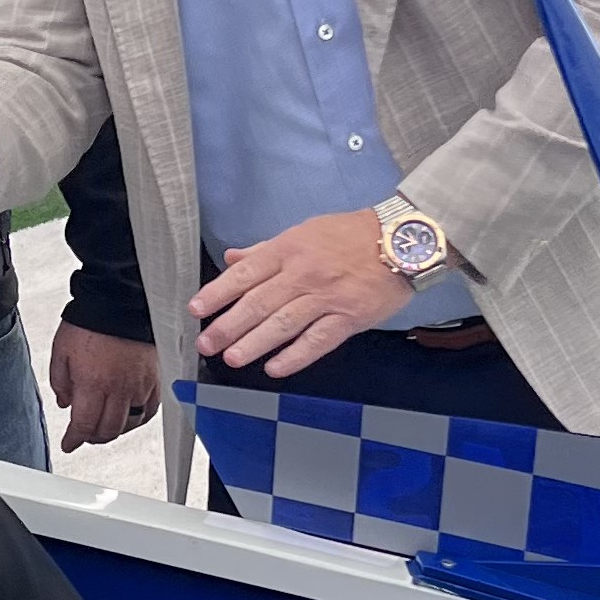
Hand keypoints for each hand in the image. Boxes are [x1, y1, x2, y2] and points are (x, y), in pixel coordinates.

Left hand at [48, 324, 161, 451]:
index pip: (84, 425)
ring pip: (130, 423)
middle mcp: (118, 388)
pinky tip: (129, 416)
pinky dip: (138, 418)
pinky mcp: (154, 378)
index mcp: (93, 383)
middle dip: (93, 437)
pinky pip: (150, 410)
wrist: (118, 301)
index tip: (69, 443)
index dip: (74, 439)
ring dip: (115, 430)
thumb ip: (60, 382)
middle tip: (85, 435)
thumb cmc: (90, 321)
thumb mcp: (60, 352)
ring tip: (105, 427)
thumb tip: (65, 402)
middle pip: (108, 430)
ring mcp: (139, 385)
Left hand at [188, 210, 409, 376]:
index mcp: (288, 250)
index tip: (197, 309)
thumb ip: (266, 249)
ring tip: (232, 358)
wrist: (402, 239)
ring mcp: (326, 297)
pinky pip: (317, 340)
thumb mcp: (304, 232)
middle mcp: (303, 274)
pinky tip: (275, 368)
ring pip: (283, 323)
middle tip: (207, 343)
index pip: (244, 274)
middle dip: (228, 325)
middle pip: (258, 303)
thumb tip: (233, 258)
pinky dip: (295, 356)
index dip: (218, 293)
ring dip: (255, 343)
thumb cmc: (352, 235)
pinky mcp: (349, 317)